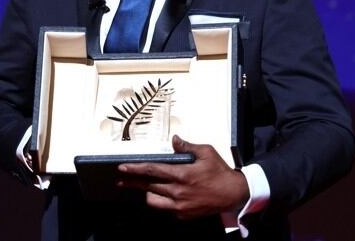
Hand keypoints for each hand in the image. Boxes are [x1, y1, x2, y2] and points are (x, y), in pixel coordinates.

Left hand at [117, 135, 249, 219]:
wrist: (233, 194)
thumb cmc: (220, 172)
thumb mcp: (206, 152)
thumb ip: (187, 146)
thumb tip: (174, 140)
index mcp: (182, 174)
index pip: (152, 170)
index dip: (135, 169)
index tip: (122, 167)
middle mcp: (178, 191)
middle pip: (148, 186)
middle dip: (132, 182)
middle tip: (120, 179)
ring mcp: (179, 205)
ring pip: (153, 200)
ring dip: (146, 192)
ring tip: (141, 186)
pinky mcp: (183, 214)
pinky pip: (165, 208)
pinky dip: (161, 200)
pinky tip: (160, 195)